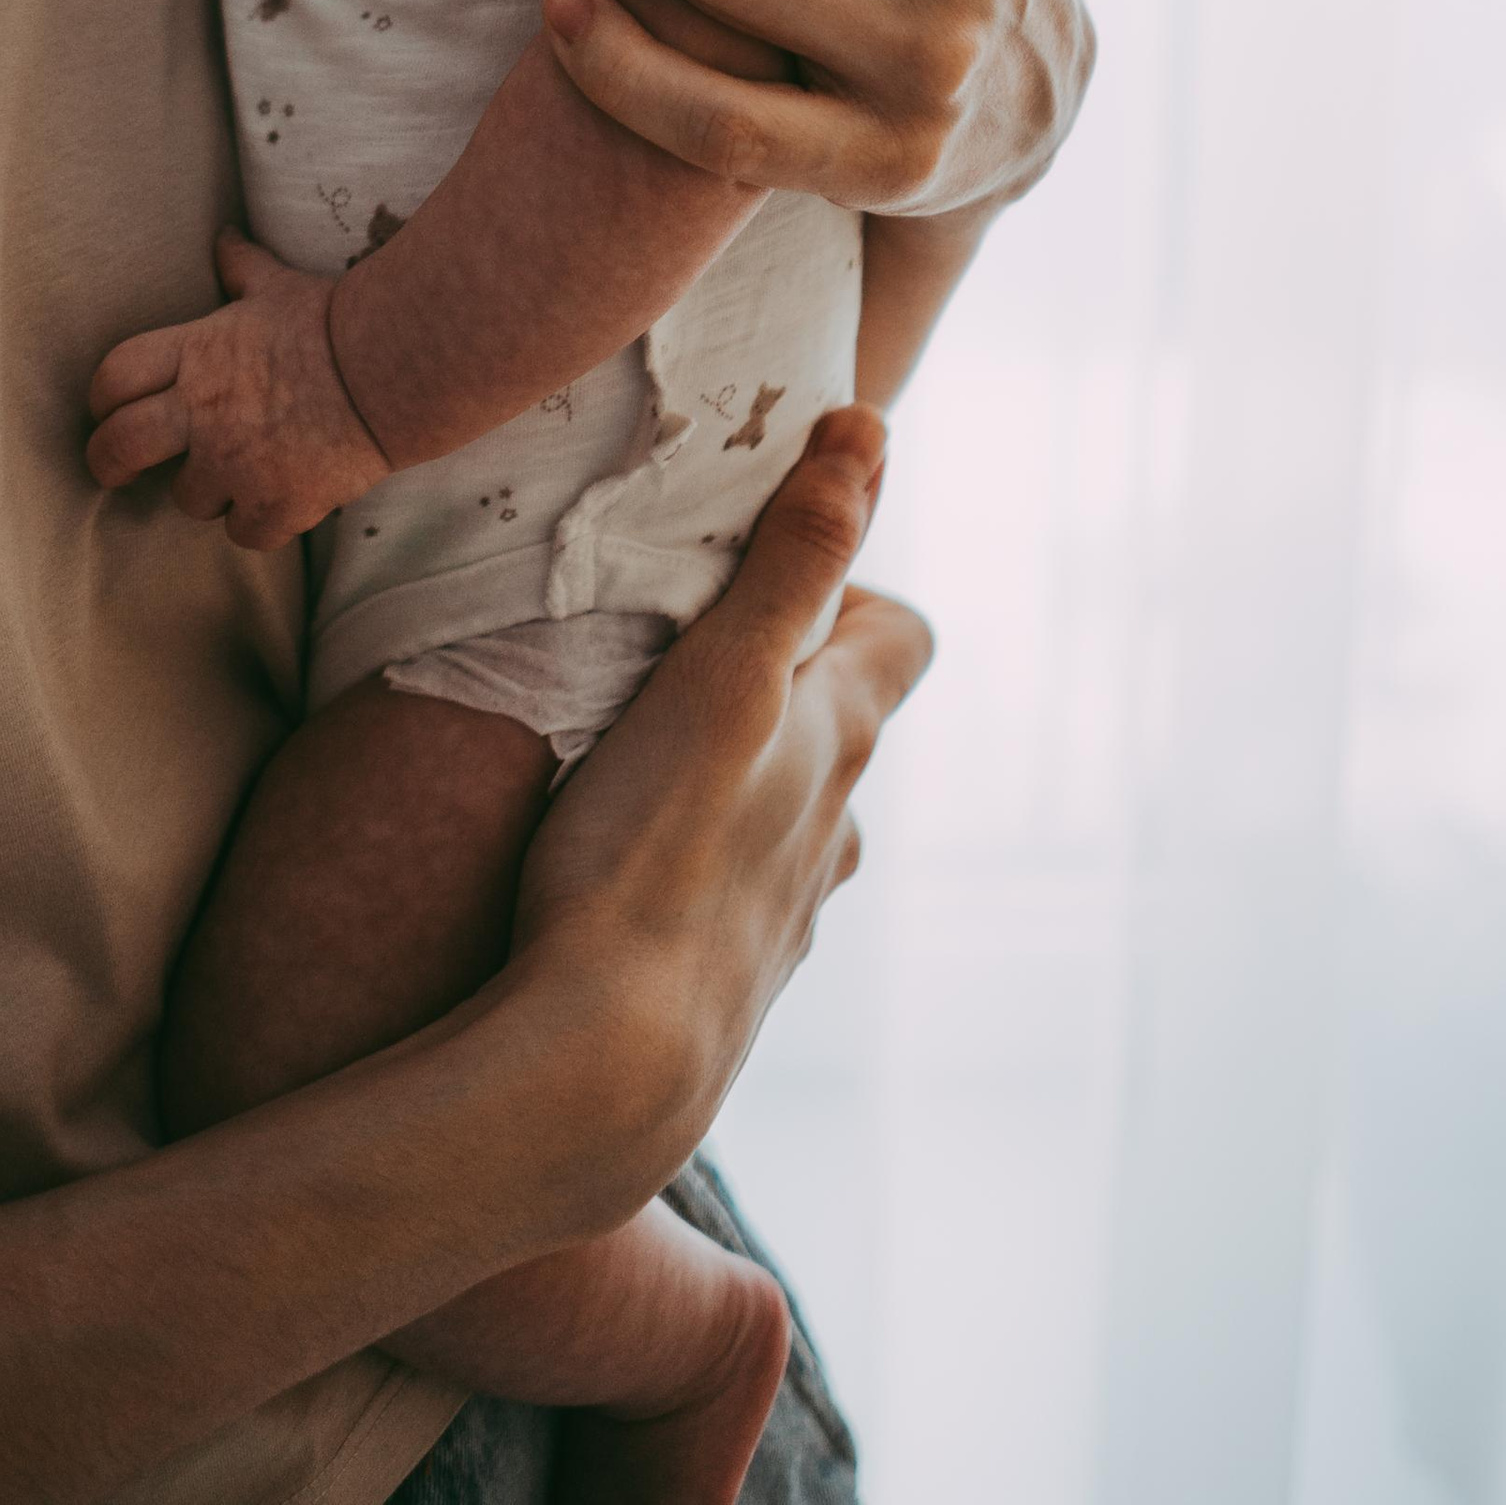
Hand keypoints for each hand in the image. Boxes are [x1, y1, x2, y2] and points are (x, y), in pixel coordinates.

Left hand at [85, 238, 390, 550]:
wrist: (389, 368)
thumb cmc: (332, 321)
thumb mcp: (277, 286)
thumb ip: (241, 268)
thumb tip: (224, 236)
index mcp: (197, 354)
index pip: (115, 376)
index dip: (100, 397)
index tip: (103, 409)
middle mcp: (203, 413)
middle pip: (120, 447)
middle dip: (108, 462)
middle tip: (115, 471)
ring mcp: (236, 464)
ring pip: (187, 499)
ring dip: (206, 491)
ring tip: (234, 477)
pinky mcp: (275, 504)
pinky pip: (244, 533)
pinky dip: (256, 523)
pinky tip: (274, 504)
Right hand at [509, 407, 934, 1173]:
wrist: (601, 1074)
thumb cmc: (653, 852)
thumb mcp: (724, 673)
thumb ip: (795, 555)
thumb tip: (870, 433)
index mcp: (840, 741)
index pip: (904, 634)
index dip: (855, 585)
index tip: (766, 569)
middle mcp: (834, 829)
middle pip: (843, 725)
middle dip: (780, 676)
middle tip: (678, 647)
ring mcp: (786, 916)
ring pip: (786, 816)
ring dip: (738, 776)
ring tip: (641, 757)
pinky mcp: (728, 986)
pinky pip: (729, 896)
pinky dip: (696, 865)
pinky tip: (620, 872)